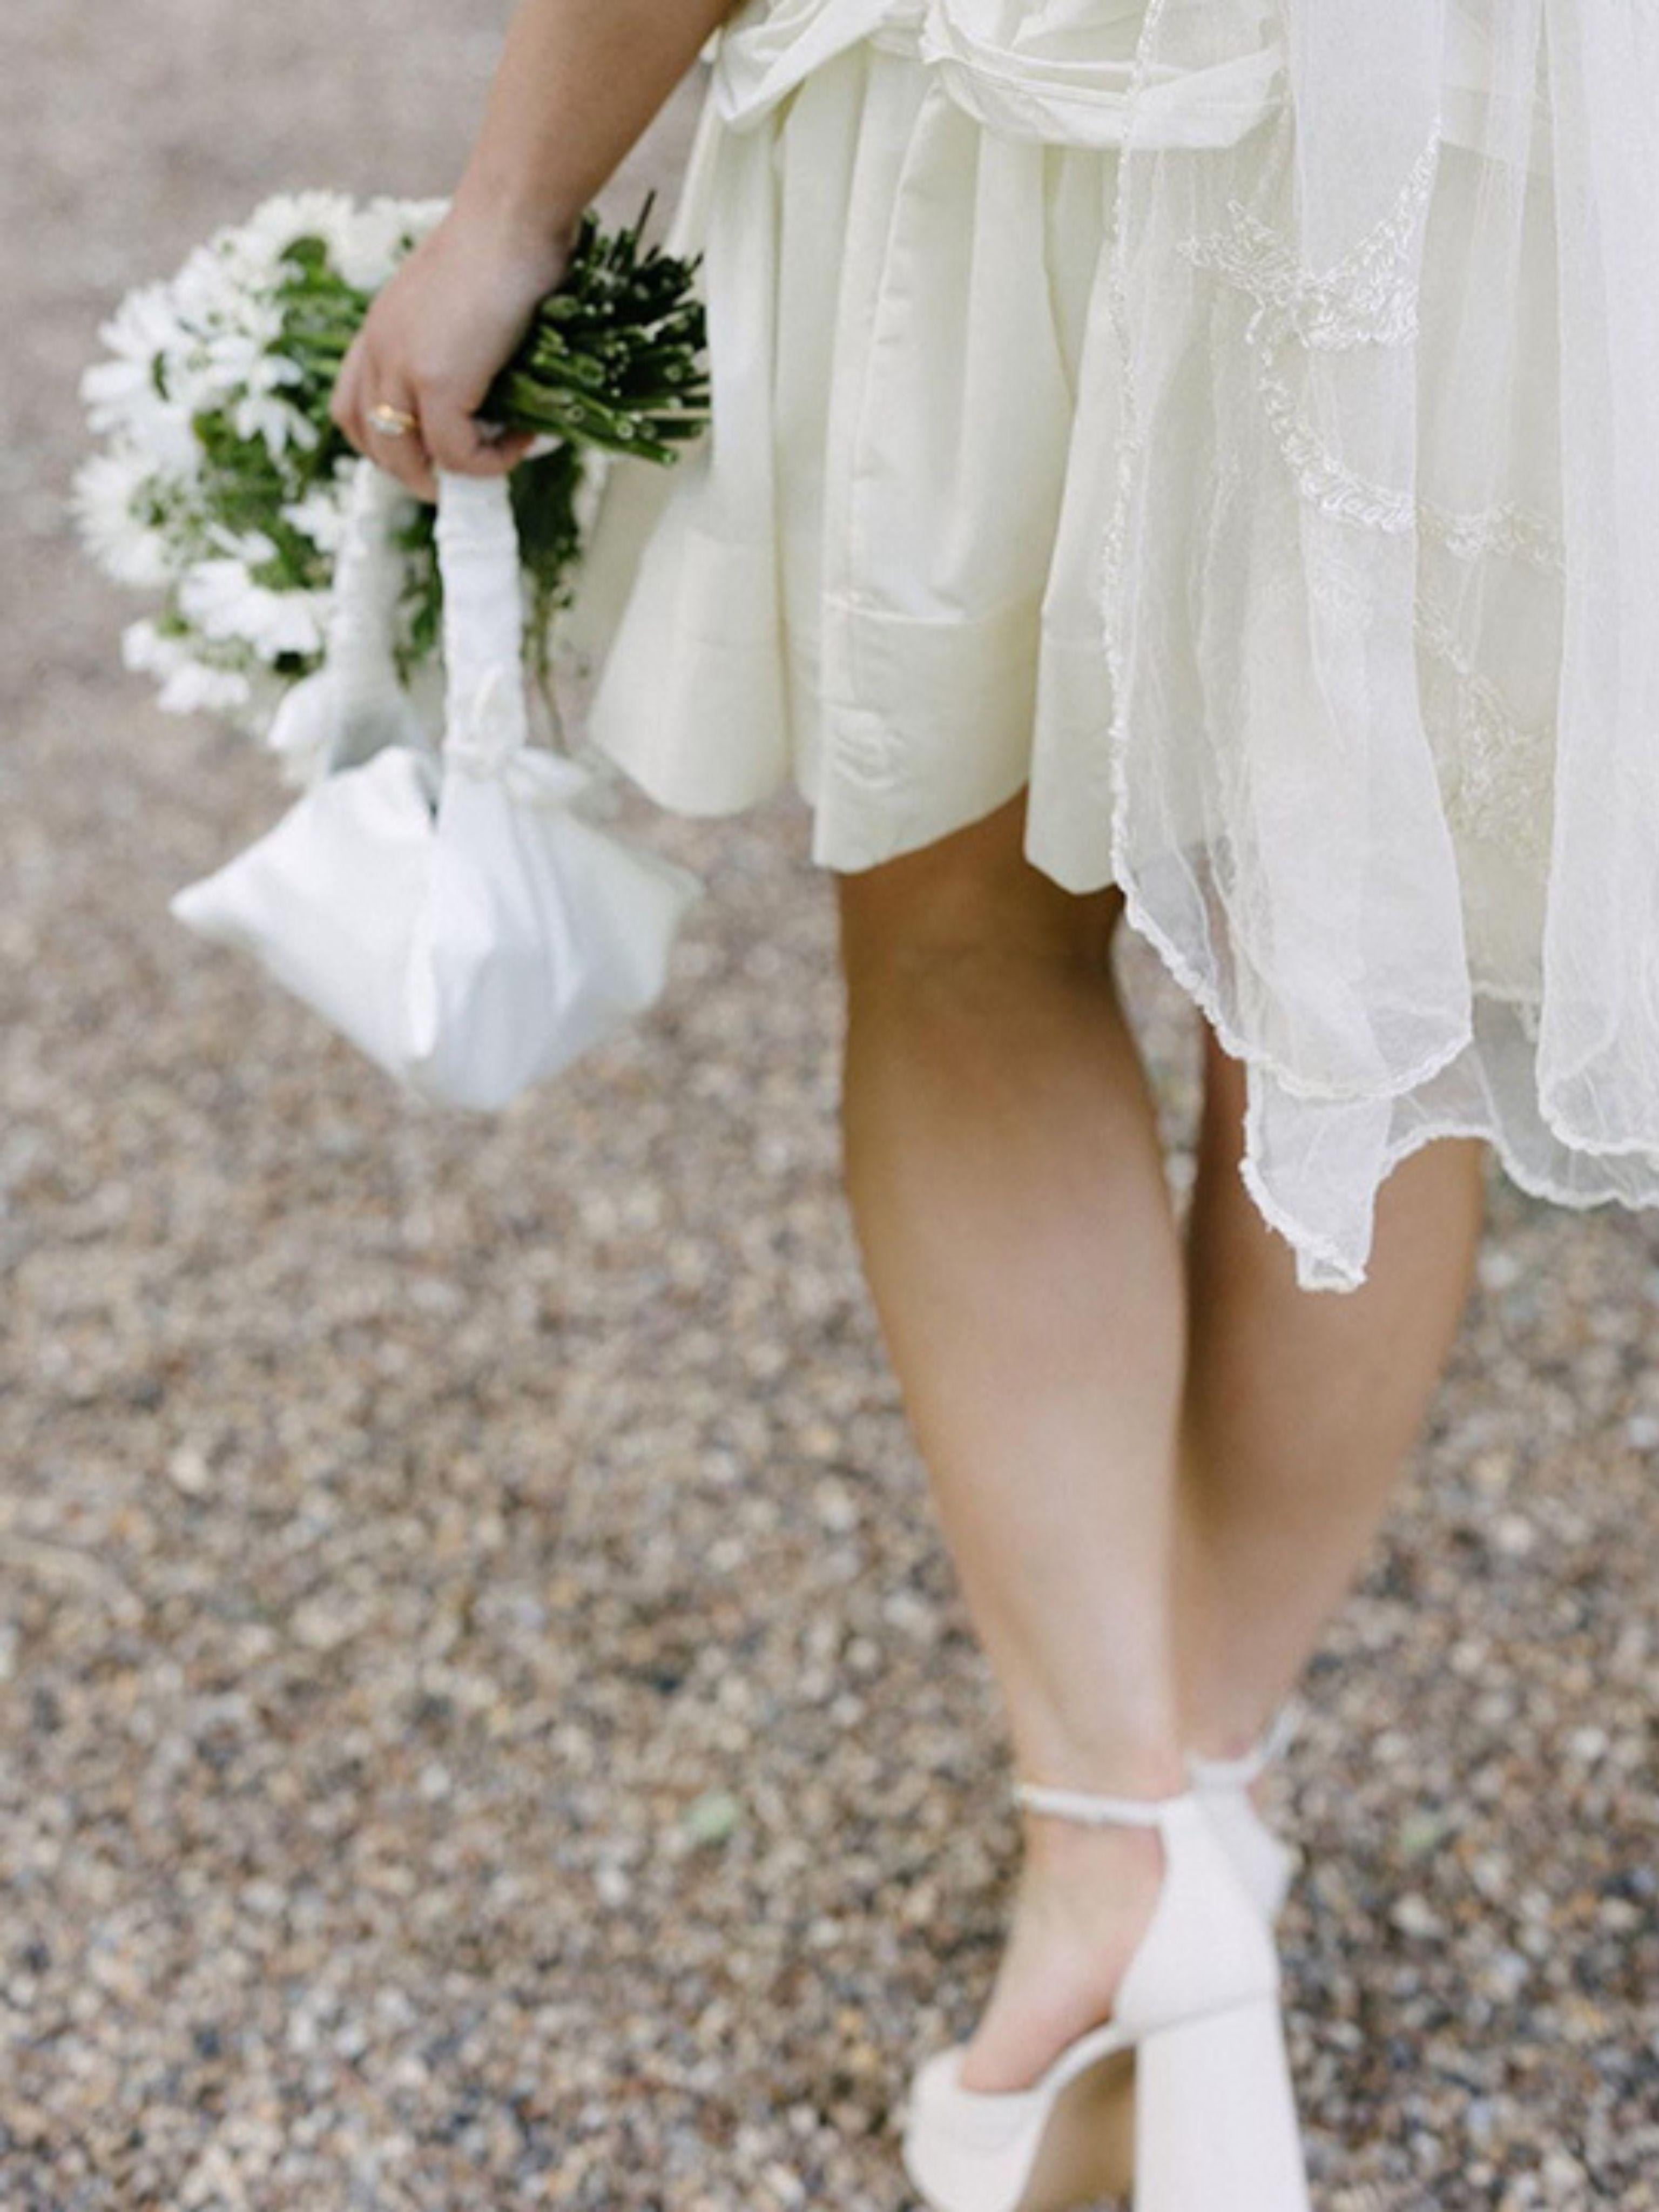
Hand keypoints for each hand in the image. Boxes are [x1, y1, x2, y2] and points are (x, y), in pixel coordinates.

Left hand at [331, 203, 577, 500]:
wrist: (514, 215)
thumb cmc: (505, 244)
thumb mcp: (461, 301)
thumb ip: (456, 342)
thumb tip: (490, 384)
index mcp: (379, 329)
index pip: (352, 409)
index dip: (387, 444)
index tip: (434, 450)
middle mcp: (378, 349)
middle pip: (371, 443)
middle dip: (417, 472)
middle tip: (469, 471)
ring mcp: (402, 367)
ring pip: (405, 458)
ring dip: (449, 474)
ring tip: (494, 460)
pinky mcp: (437, 381)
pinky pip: (455, 453)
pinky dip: (489, 461)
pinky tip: (522, 438)